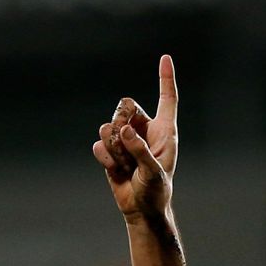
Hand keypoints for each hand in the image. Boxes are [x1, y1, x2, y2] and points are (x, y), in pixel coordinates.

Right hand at [93, 55, 178, 219]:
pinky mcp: (111, 149)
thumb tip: (124, 130)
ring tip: (127, 166)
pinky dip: (106, 158)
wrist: (141, 208)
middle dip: (122, 124)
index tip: (165, 58)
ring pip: (108, 126)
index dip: (166, 78)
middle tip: (130, 147)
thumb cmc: (156, 191)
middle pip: (124, 106)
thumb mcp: (154, 172)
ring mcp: (126, 138)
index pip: (167, 99)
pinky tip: (116, 170)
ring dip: (114, 148)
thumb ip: (140, 150)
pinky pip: (99, 143)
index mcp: (164, 130)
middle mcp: (144, 129)